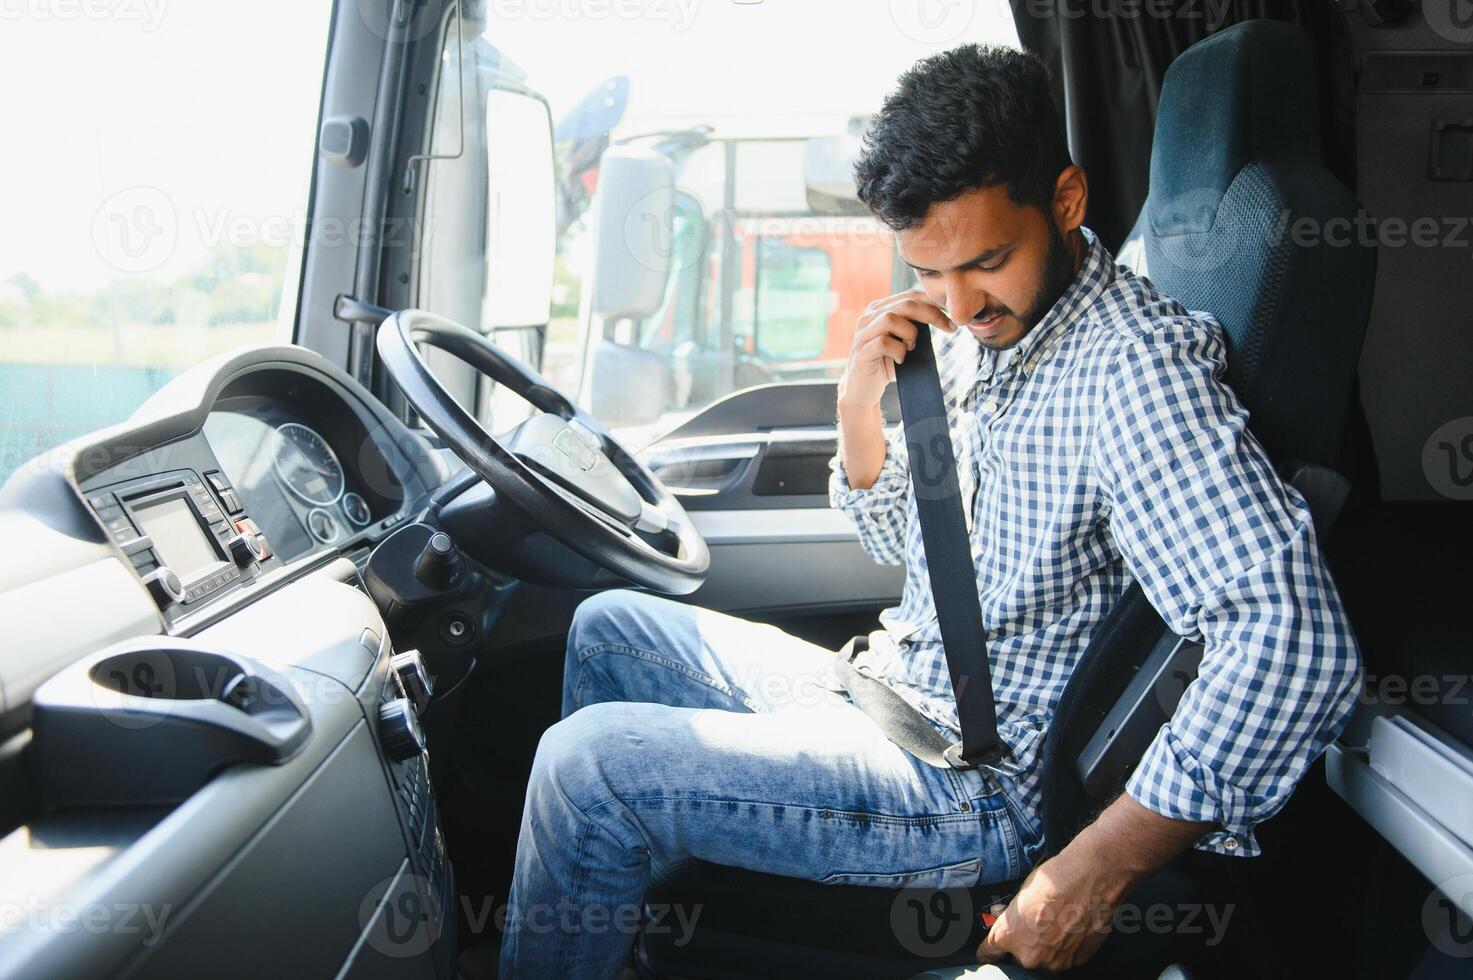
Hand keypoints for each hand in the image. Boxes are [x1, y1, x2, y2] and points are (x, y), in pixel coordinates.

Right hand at [837, 290, 954, 409]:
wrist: (863, 391)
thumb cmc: (886, 363)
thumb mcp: (902, 339)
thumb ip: (913, 324)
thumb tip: (943, 314)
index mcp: (879, 310)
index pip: (910, 295)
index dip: (933, 302)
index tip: (952, 316)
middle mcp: (867, 318)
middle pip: (904, 304)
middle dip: (931, 314)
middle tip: (949, 327)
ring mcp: (862, 335)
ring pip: (891, 319)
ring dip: (910, 334)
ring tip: (911, 348)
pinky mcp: (862, 353)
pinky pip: (883, 343)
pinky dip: (898, 351)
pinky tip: (901, 360)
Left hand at [975, 794, 1209, 971]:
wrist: (1094, 877)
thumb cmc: (1057, 879)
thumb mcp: (1021, 892)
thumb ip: (1009, 912)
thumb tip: (1000, 915)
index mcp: (1010, 938)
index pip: (989, 952)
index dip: (989, 947)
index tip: (989, 948)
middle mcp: (1032, 956)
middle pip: (1019, 955)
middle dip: (1022, 941)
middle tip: (1032, 920)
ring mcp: (1057, 961)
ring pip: (1043, 957)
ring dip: (1045, 944)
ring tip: (1055, 919)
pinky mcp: (1078, 960)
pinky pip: (1064, 957)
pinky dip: (1065, 946)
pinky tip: (1069, 924)